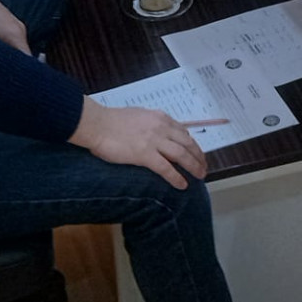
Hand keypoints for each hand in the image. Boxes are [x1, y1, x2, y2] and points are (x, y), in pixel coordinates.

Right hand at [69, 98, 217, 188]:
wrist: (97, 124)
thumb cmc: (111, 121)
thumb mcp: (137, 116)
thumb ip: (150, 124)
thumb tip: (155, 132)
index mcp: (159, 118)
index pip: (183, 132)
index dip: (192, 144)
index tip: (196, 153)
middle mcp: (161, 127)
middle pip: (188, 144)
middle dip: (198, 156)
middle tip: (203, 167)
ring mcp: (154, 141)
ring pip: (182, 155)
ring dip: (194, 166)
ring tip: (200, 176)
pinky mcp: (145, 154)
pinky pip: (166, 168)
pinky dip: (176, 177)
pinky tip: (182, 185)